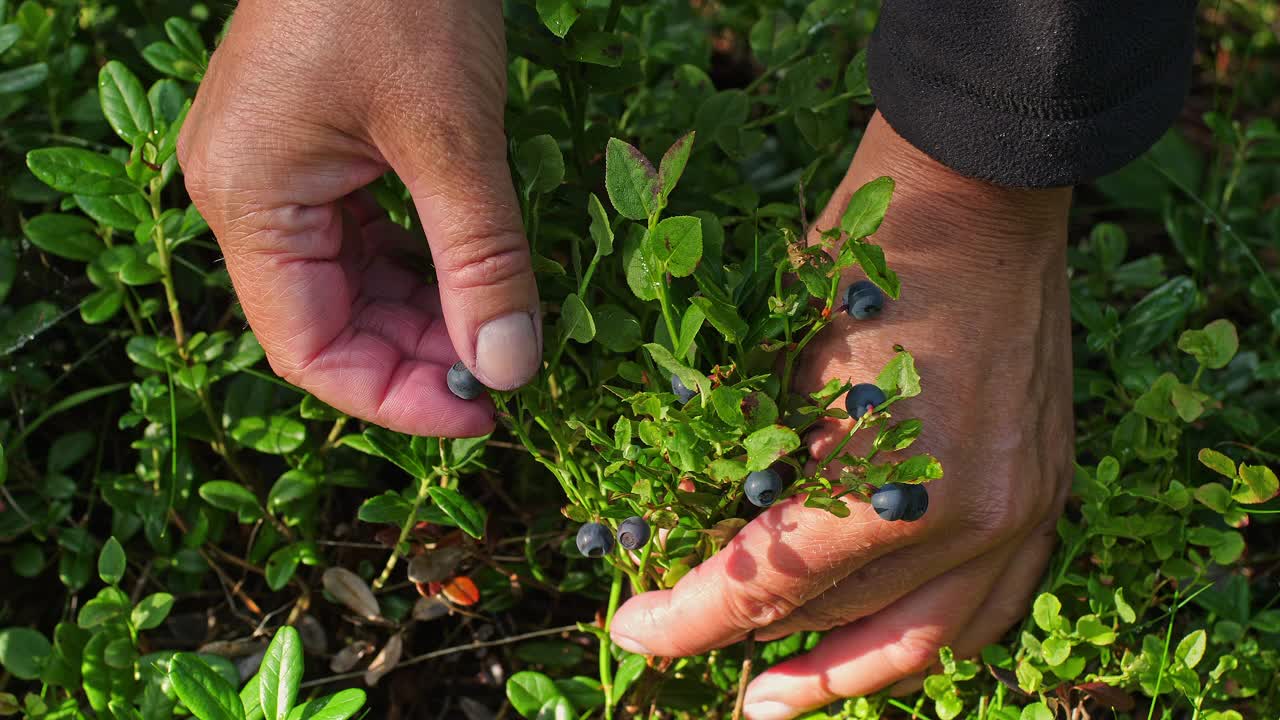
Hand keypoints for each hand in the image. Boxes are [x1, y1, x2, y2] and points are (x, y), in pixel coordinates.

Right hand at [179, 0, 538, 437]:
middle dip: (418, 356)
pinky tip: (473, 276)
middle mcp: (247, 195)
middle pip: (328, 322)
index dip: (395, 399)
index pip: (310, 349)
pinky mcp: (316, 149)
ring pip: (349, 286)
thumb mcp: (454, 137)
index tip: (484, 413)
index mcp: (249, 199)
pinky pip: (362, 238)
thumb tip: (507, 369)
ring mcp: (279, 171)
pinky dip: (420, 266)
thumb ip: (481, 259)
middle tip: (506, 369)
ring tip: (500, 327)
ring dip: (423, 316)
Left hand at [609, 113, 1074, 718]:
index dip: (688, 619)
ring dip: (842, 673)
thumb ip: (753, 463)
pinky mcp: (1042, 493)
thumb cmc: (866, 257)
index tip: (631, 629)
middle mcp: (969, 520)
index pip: (768, 584)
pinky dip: (926, 636)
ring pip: (924, 640)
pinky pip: (990, 604)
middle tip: (686, 644)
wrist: (975, 193)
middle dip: (746, 637)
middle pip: (836, 617)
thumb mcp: (782, 362)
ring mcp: (1020, 512)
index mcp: (891, 484)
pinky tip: (877, 650)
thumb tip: (706, 530)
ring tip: (773, 697)